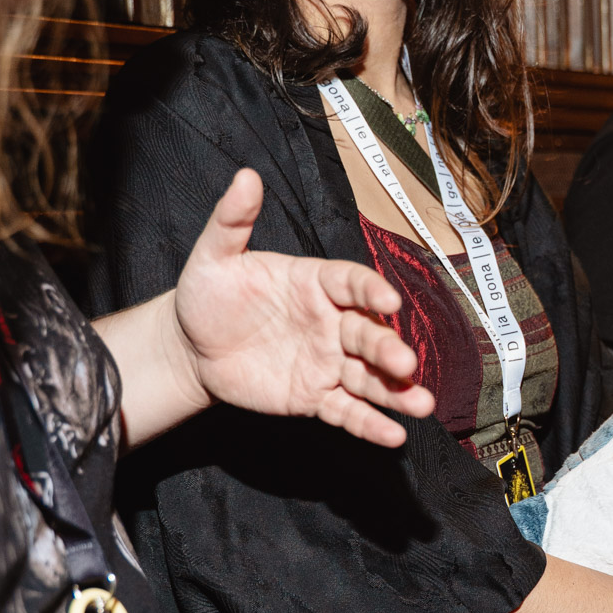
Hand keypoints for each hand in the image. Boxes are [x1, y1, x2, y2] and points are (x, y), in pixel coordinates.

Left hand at [171, 168, 435, 447]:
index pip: (352, 284)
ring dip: (396, 391)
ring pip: (368, 377)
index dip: (371, 292)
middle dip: (389, 350)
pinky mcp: (315, 396)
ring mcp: (326, 362)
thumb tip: (245, 177)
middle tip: (405, 364)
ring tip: (421, 405)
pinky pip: (346, 411)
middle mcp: (330, 322)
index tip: (389, 302)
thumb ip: (232, 221)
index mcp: (315, 283)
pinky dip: (370, 425)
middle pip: (368, 335)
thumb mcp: (214, 256)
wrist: (191, 348)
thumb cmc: (207, 296)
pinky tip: (392, 436)